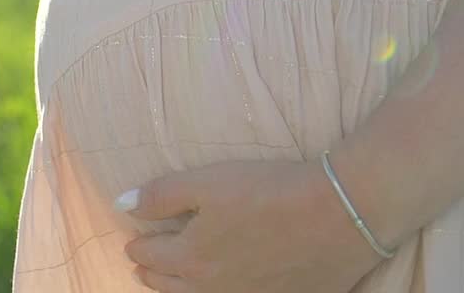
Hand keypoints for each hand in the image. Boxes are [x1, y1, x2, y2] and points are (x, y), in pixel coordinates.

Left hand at [114, 158, 386, 291]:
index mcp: (190, 259)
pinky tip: (228, 280)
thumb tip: (122, 204)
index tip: (138, 234)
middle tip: (147, 257)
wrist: (341, 211)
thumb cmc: (271, 190)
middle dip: (153, 269)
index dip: (139, 241)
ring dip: (180, 287)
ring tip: (178, 276)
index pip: (145, 255)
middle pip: (166, 285)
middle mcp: (212, 290)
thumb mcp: (209, 181)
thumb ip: (161, 194)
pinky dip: (219, 292)